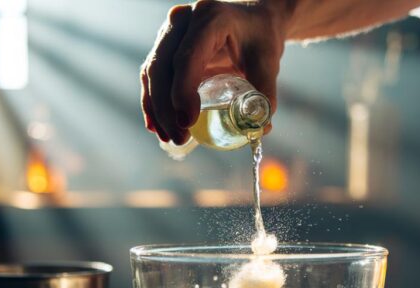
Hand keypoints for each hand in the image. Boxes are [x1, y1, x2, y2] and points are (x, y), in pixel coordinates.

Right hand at [140, 0, 286, 144]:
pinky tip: (156, 126)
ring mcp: (170, 32)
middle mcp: (183, 21)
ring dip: (157, 109)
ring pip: (152, 72)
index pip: (187, 57)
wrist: (252, 20)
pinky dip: (153, 102)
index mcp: (210, 18)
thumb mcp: (267, 62)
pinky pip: (152, 75)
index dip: (182, 92)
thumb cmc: (260, 37)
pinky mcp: (165, 47)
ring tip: (169, 137)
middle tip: (180, 137)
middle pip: (162, 66)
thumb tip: (260, 129)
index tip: (187, 122)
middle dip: (166, 108)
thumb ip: (265, 94)